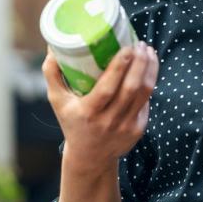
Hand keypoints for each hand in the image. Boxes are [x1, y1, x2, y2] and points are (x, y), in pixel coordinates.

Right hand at [42, 44, 158, 171]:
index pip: (106, 89)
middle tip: (140, 44)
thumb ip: (52, 74)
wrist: (89, 157)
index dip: (119, 68)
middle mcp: (108, 121)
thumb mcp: (57, 101)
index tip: (127, 47)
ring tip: (148, 51)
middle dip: (139, 63)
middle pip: (130, 89)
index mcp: (87, 113)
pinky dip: (149, 82)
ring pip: (144, 93)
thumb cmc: (72, 122)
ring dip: (149, 69)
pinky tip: (148, 69)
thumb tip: (53, 47)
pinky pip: (146, 102)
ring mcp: (125, 127)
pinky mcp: (138, 129)